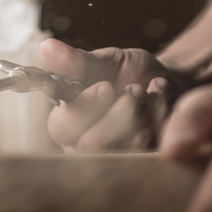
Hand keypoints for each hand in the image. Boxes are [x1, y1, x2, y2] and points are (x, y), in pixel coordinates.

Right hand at [41, 38, 188, 151]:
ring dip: (141, 115)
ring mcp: (115, 159)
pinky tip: (160, 98)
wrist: (164, 82)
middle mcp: (85, 147)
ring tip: (146, 91)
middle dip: (117, 114)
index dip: (84, 108)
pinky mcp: (144, 164)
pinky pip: (151, 152)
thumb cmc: (126, 72)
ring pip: (123, 151)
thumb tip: (47, 48)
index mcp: (67, 122)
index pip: (61, 127)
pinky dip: (160, 119)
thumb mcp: (104, 62)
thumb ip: (77, 61)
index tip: (106, 86)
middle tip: (133, 89)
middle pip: (91, 146)